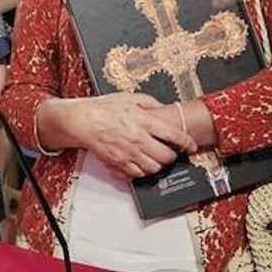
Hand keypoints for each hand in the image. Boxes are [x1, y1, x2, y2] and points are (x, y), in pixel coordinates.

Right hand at [66, 93, 196, 177]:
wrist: (81, 120)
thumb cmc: (102, 108)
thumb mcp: (129, 97)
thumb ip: (150, 102)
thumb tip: (164, 108)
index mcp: (144, 121)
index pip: (175, 136)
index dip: (187, 143)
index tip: (190, 146)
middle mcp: (139, 138)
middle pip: (167, 156)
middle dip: (172, 155)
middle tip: (170, 152)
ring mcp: (129, 152)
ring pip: (155, 168)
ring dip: (158, 164)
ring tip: (156, 158)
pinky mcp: (119, 162)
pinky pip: (138, 173)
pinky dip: (143, 171)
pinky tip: (141, 163)